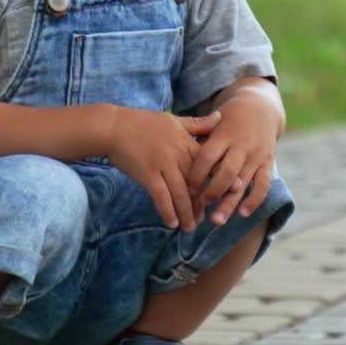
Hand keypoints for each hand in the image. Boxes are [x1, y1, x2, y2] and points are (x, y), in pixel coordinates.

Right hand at [106, 107, 220, 230]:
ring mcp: (162, 164)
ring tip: (189, 227)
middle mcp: (177, 154)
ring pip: (180, 193)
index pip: (208, 164)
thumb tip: (221, 117)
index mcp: (186, 142)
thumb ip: (198, 124)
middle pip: (196, 182)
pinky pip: (161, 196)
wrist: (113, 126)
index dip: (220, 179)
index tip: (232, 193)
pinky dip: (167, 211)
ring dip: (186, 212)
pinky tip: (171, 223)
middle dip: (202, 203)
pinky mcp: (147, 174)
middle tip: (206, 218)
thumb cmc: (143, 123)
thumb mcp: (174, 120)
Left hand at [188, 89, 281, 226]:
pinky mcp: (268, 162)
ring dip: (230, 203)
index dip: (197, 174)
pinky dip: (255, 200)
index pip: (208, 157)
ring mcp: (256, 155)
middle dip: (212, 191)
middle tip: (200, 206)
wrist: (261, 106)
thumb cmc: (229, 117)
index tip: (187, 189)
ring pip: (244, 182)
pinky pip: (263, 184)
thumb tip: (176, 159)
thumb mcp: (213, 122)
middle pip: (226, 172)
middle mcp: (241, 145)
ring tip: (217, 221)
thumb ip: (199, 140)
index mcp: (224, 134)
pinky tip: (243, 214)